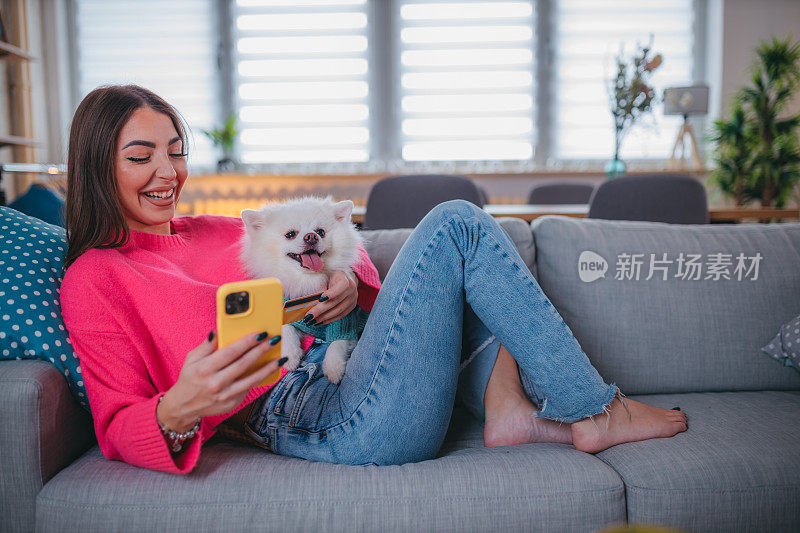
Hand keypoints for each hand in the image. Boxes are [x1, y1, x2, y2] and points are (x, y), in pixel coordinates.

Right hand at [157, 331, 282, 431]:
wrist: (183, 407)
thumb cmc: (189, 379)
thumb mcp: (191, 359)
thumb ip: (206, 346)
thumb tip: (218, 332)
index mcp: (205, 369)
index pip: (231, 352)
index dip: (247, 342)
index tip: (261, 333)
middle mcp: (216, 383)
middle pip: (244, 364)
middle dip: (261, 350)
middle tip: (275, 340)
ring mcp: (226, 395)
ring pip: (252, 379)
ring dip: (269, 368)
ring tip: (281, 358)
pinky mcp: (232, 403)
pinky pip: (248, 388)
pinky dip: (260, 378)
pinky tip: (269, 369)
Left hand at [306, 270, 357, 325]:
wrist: (345, 277)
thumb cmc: (331, 274)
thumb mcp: (324, 272)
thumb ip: (318, 277)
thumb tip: (308, 287)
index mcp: (346, 278)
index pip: (342, 286)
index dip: (332, 293)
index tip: (320, 299)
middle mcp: (351, 290)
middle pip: (337, 302)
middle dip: (321, 310)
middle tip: (309, 315)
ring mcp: (352, 299)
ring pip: (339, 311)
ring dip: (324, 317)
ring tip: (312, 321)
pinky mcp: (351, 307)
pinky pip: (340, 315)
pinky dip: (329, 319)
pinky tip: (320, 322)